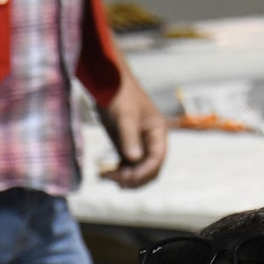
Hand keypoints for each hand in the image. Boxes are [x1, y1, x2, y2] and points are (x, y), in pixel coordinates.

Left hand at [100, 72, 167, 188]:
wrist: (108, 85)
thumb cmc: (120, 95)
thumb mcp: (125, 116)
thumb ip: (130, 137)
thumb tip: (134, 159)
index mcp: (158, 132)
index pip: (157, 159)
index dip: (145, 171)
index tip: (128, 177)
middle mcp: (151, 141)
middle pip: (149, 170)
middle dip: (135, 177)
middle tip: (115, 179)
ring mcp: (139, 145)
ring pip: (137, 171)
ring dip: (125, 178)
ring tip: (107, 176)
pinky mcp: (126, 147)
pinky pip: (126, 167)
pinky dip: (118, 173)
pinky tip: (105, 174)